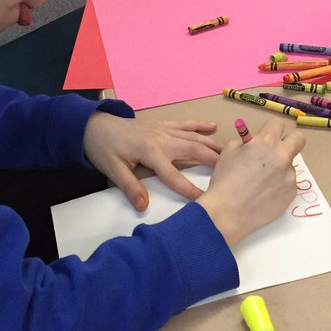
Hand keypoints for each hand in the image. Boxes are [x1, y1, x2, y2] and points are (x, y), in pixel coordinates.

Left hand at [83, 111, 223, 211]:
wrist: (96, 126)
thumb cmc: (105, 150)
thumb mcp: (113, 171)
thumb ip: (130, 188)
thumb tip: (144, 207)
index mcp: (150, 152)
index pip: (173, 175)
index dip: (189, 189)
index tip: (205, 200)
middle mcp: (162, 139)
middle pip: (193, 150)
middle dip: (214, 161)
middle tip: (233, 172)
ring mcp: (164, 130)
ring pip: (194, 137)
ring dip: (213, 145)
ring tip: (231, 154)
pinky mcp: (163, 124)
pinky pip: (185, 124)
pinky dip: (200, 125)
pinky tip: (213, 127)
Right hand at [198, 120, 305, 246]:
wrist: (227, 212)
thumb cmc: (225, 180)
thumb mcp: (230, 150)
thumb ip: (247, 143)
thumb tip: (255, 144)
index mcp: (267, 143)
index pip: (278, 123)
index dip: (270, 129)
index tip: (266, 136)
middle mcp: (283, 156)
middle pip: (299, 138)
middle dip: (289, 141)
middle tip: (277, 151)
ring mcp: (290, 176)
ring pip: (290, 164)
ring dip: (280, 168)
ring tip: (262, 182)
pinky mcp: (292, 193)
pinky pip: (289, 182)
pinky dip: (279, 185)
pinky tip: (265, 193)